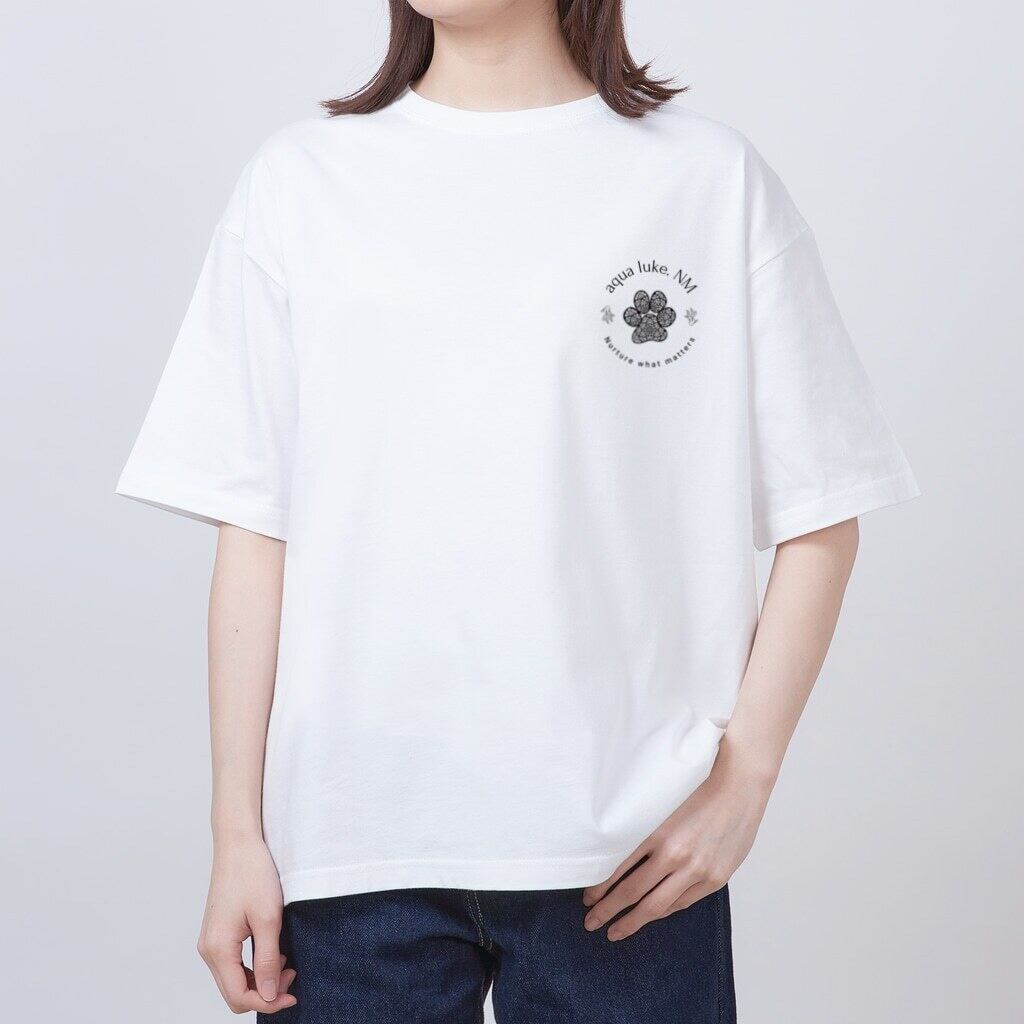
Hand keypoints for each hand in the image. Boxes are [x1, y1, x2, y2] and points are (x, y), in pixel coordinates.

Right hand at [197, 836, 296, 1013]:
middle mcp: (208, 949)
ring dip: (260, 979)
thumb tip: (270, 995)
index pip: (239, 996)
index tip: (293, 994)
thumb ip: (268, 961)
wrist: (238, 843)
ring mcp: (210, 941)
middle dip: (265, 992)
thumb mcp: (268, 919)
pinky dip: (253, 965)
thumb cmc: (253, 874)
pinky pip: (233, 963)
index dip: (268, 1002)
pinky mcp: (217, 933)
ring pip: (233, 979)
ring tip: (286, 962)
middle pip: (234, 992)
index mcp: (218, 949)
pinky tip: (273, 952)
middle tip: (293, 976)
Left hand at [582, 741, 775, 940]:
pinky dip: (663, 911)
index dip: (600, 887)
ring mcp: (696, 869)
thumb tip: (615, 850)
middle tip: (591, 922)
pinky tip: (649, 916)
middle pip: (632, 892)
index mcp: (657, 831)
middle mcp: (674, 853)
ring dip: (633, 921)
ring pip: (656, 906)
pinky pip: (682, 903)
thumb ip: (643, 827)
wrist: (740, 786)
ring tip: (615, 931)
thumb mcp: (663, 802)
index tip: (588, 897)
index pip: (619, 867)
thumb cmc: (700, 787)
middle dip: (608, 910)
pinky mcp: (715, 879)